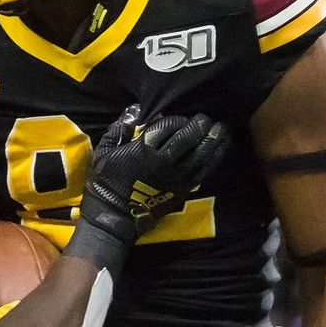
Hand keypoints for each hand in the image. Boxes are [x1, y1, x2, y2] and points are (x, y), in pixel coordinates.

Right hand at [80, 108, 228, 245]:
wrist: (114, 215)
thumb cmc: (106, 182)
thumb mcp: (104, 151)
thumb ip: (119, 129)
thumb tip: (134, 111)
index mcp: (144, 150)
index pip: (168, 127)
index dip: (178, 119)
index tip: (181, 116)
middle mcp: (164, 162)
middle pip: (189, 138)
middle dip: (200, 125)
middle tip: (206, 117)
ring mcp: (176, 177)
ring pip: (202, 154)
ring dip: (214, 140)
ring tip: (221, 128)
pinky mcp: (183, 189)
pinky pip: (204, 170)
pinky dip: (215, 158)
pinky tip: (221, 148)